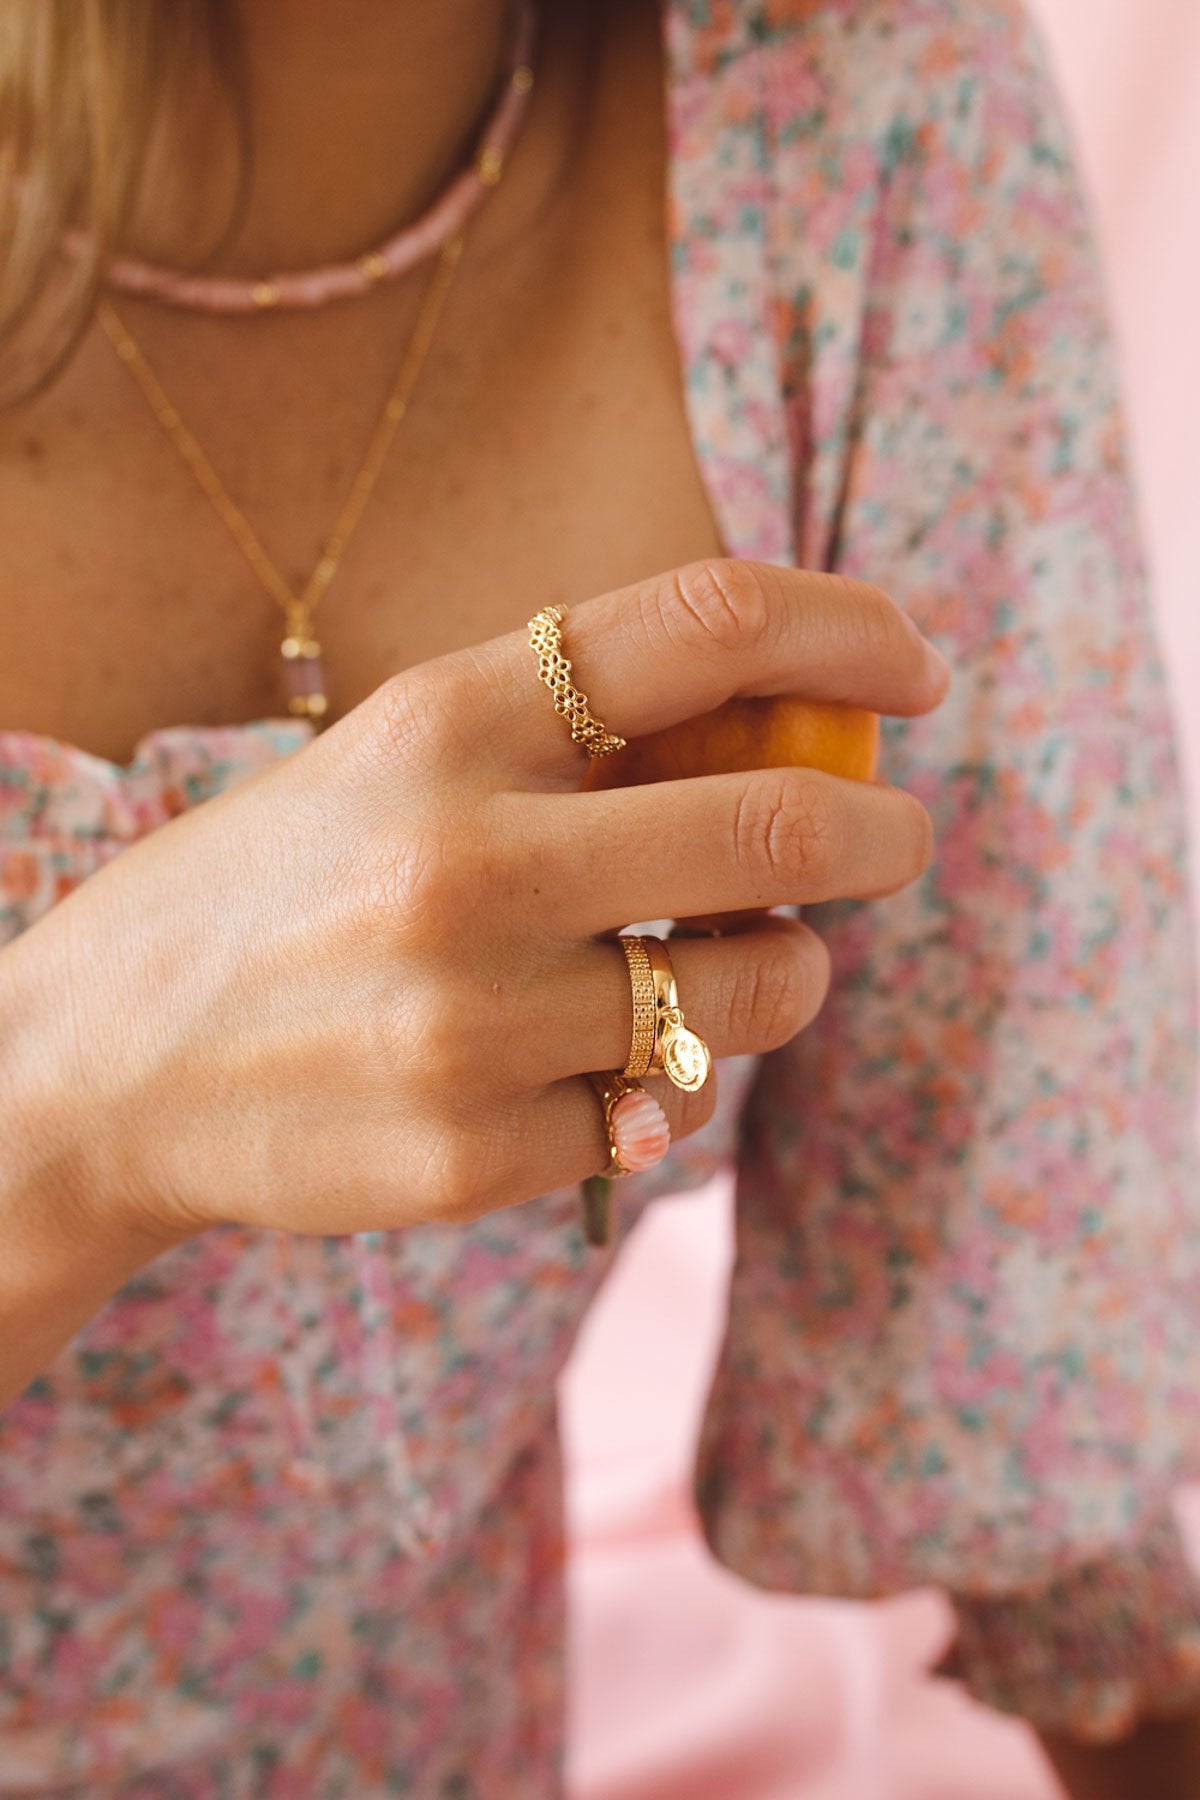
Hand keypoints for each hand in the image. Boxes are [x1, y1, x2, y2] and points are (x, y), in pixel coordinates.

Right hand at [4, 560, 946, 1244]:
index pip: (709, 623)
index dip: (850, 630)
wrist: (103, 1063)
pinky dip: (662, 1086)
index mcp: (446, 719)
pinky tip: (578, 1068)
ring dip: (783, 974)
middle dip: (881, 834)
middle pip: (782, 826)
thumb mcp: (399, 760)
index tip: (913, 670)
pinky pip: (665, 1113)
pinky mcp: (477, 1152)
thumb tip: (797, 726)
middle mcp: (467, 860)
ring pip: (756, 994)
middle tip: (893, 838)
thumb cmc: (282, 889)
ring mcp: (473, 1019)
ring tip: (725, 969)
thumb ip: (578, 735)